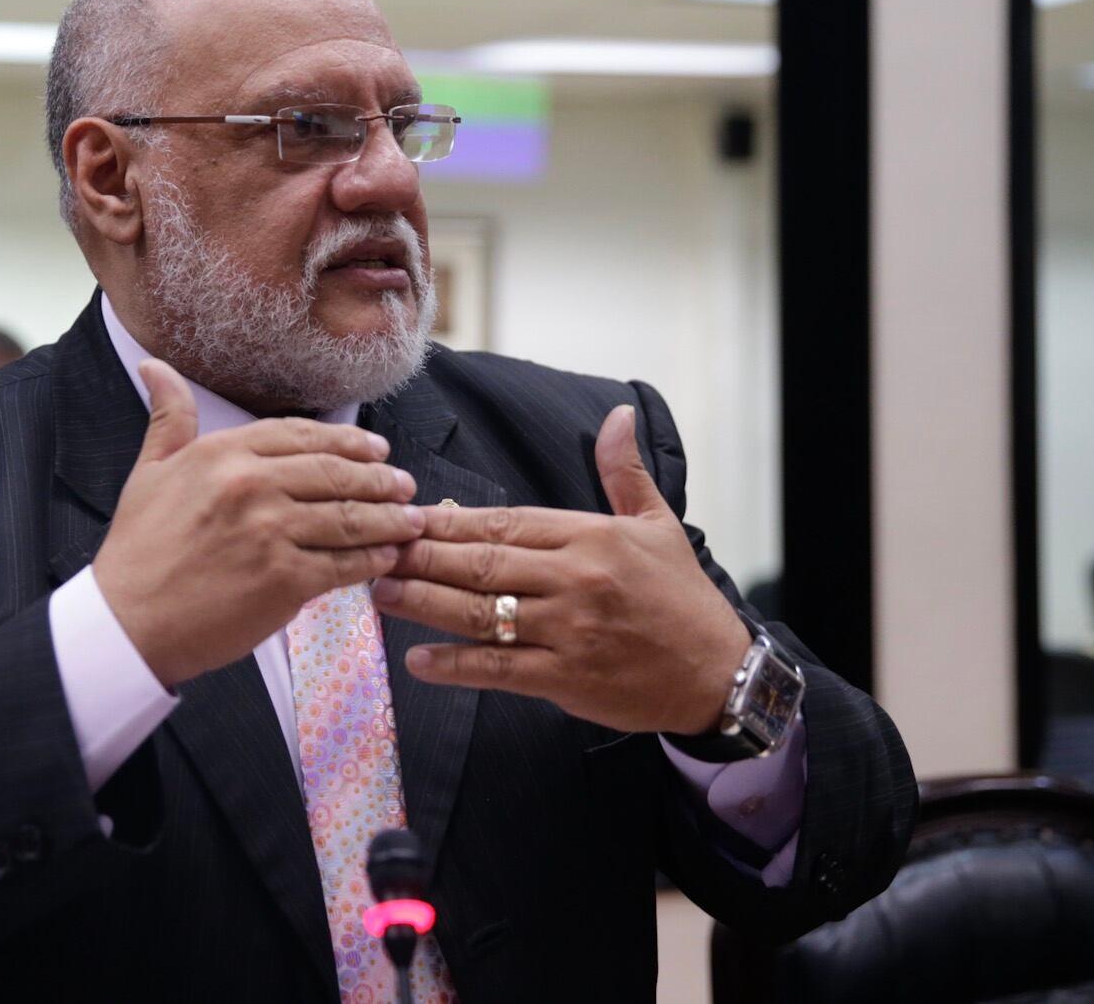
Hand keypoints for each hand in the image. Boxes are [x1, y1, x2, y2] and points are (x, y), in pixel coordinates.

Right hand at [92, 359, 421, 689]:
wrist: (128, 623)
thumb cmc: (138, 551)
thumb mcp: (149, 472)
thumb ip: (170, 418)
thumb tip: (155, 367)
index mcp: (224, 454)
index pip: (302, 435)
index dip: (347, 441)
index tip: (375, 449)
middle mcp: (252, 486)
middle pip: (335, 474)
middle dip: (380, 479)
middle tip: (405, 484)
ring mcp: (271, 532)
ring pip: (348, 518)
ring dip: (388, 519)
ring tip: (411, 521)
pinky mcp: (285, 580)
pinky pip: (343, 565)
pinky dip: (372, 560)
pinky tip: (386, 558)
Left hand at [372, 404, 750, 734]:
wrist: (719, 673)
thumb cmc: (682, 598)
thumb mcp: (658, 524)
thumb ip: (624, 471)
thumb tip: (618, 414)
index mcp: (590, 537)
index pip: (505, 523)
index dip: (451, 522)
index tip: (407, 515)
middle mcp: (575, 580)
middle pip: (482, 563)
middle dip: (422, 556)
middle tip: (374, 547)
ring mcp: (569, 631)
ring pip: (480, 614)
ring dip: (425, 604)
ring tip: (381, 593)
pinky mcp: (567, 678)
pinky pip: (498, 669)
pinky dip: (456, 666)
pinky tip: (419, 661)